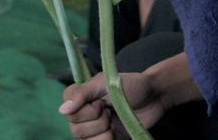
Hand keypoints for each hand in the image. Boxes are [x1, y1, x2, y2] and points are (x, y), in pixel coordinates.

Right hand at [59, 53, 202, 138]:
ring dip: (103, 132)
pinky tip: (115, 132)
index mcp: (82, 97)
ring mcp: (94, 128)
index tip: (101, 102)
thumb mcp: (107, 82)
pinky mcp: (106, 138)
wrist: (155, 97)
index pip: (67, 111)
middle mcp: (84, 114)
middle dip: (98, 121)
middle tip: (110, 110)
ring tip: (114, 120)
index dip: (85, 110)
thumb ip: (84, 93)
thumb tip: (62, 110)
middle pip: (75, 129)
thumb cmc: (132, 85)